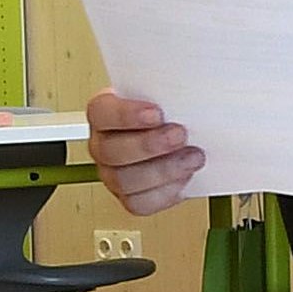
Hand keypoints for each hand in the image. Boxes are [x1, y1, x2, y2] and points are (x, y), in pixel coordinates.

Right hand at [87, 89, 201, 214]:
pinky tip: (184, 177)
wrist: (183, 137)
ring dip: (162, 170)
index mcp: (105, 113)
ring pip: (124, 180)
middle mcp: (104, 145)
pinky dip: (165, 192)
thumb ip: (170, 90)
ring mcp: (113, 174)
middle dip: (149, 145)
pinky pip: (140, 203)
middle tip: (179, 135)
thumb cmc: (170, 111)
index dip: (126, 115)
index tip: (157, 113)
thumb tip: (190, 88)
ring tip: (192, 157)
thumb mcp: (169, 93)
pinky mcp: (131, 196)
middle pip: (111, 151)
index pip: (101, 112)